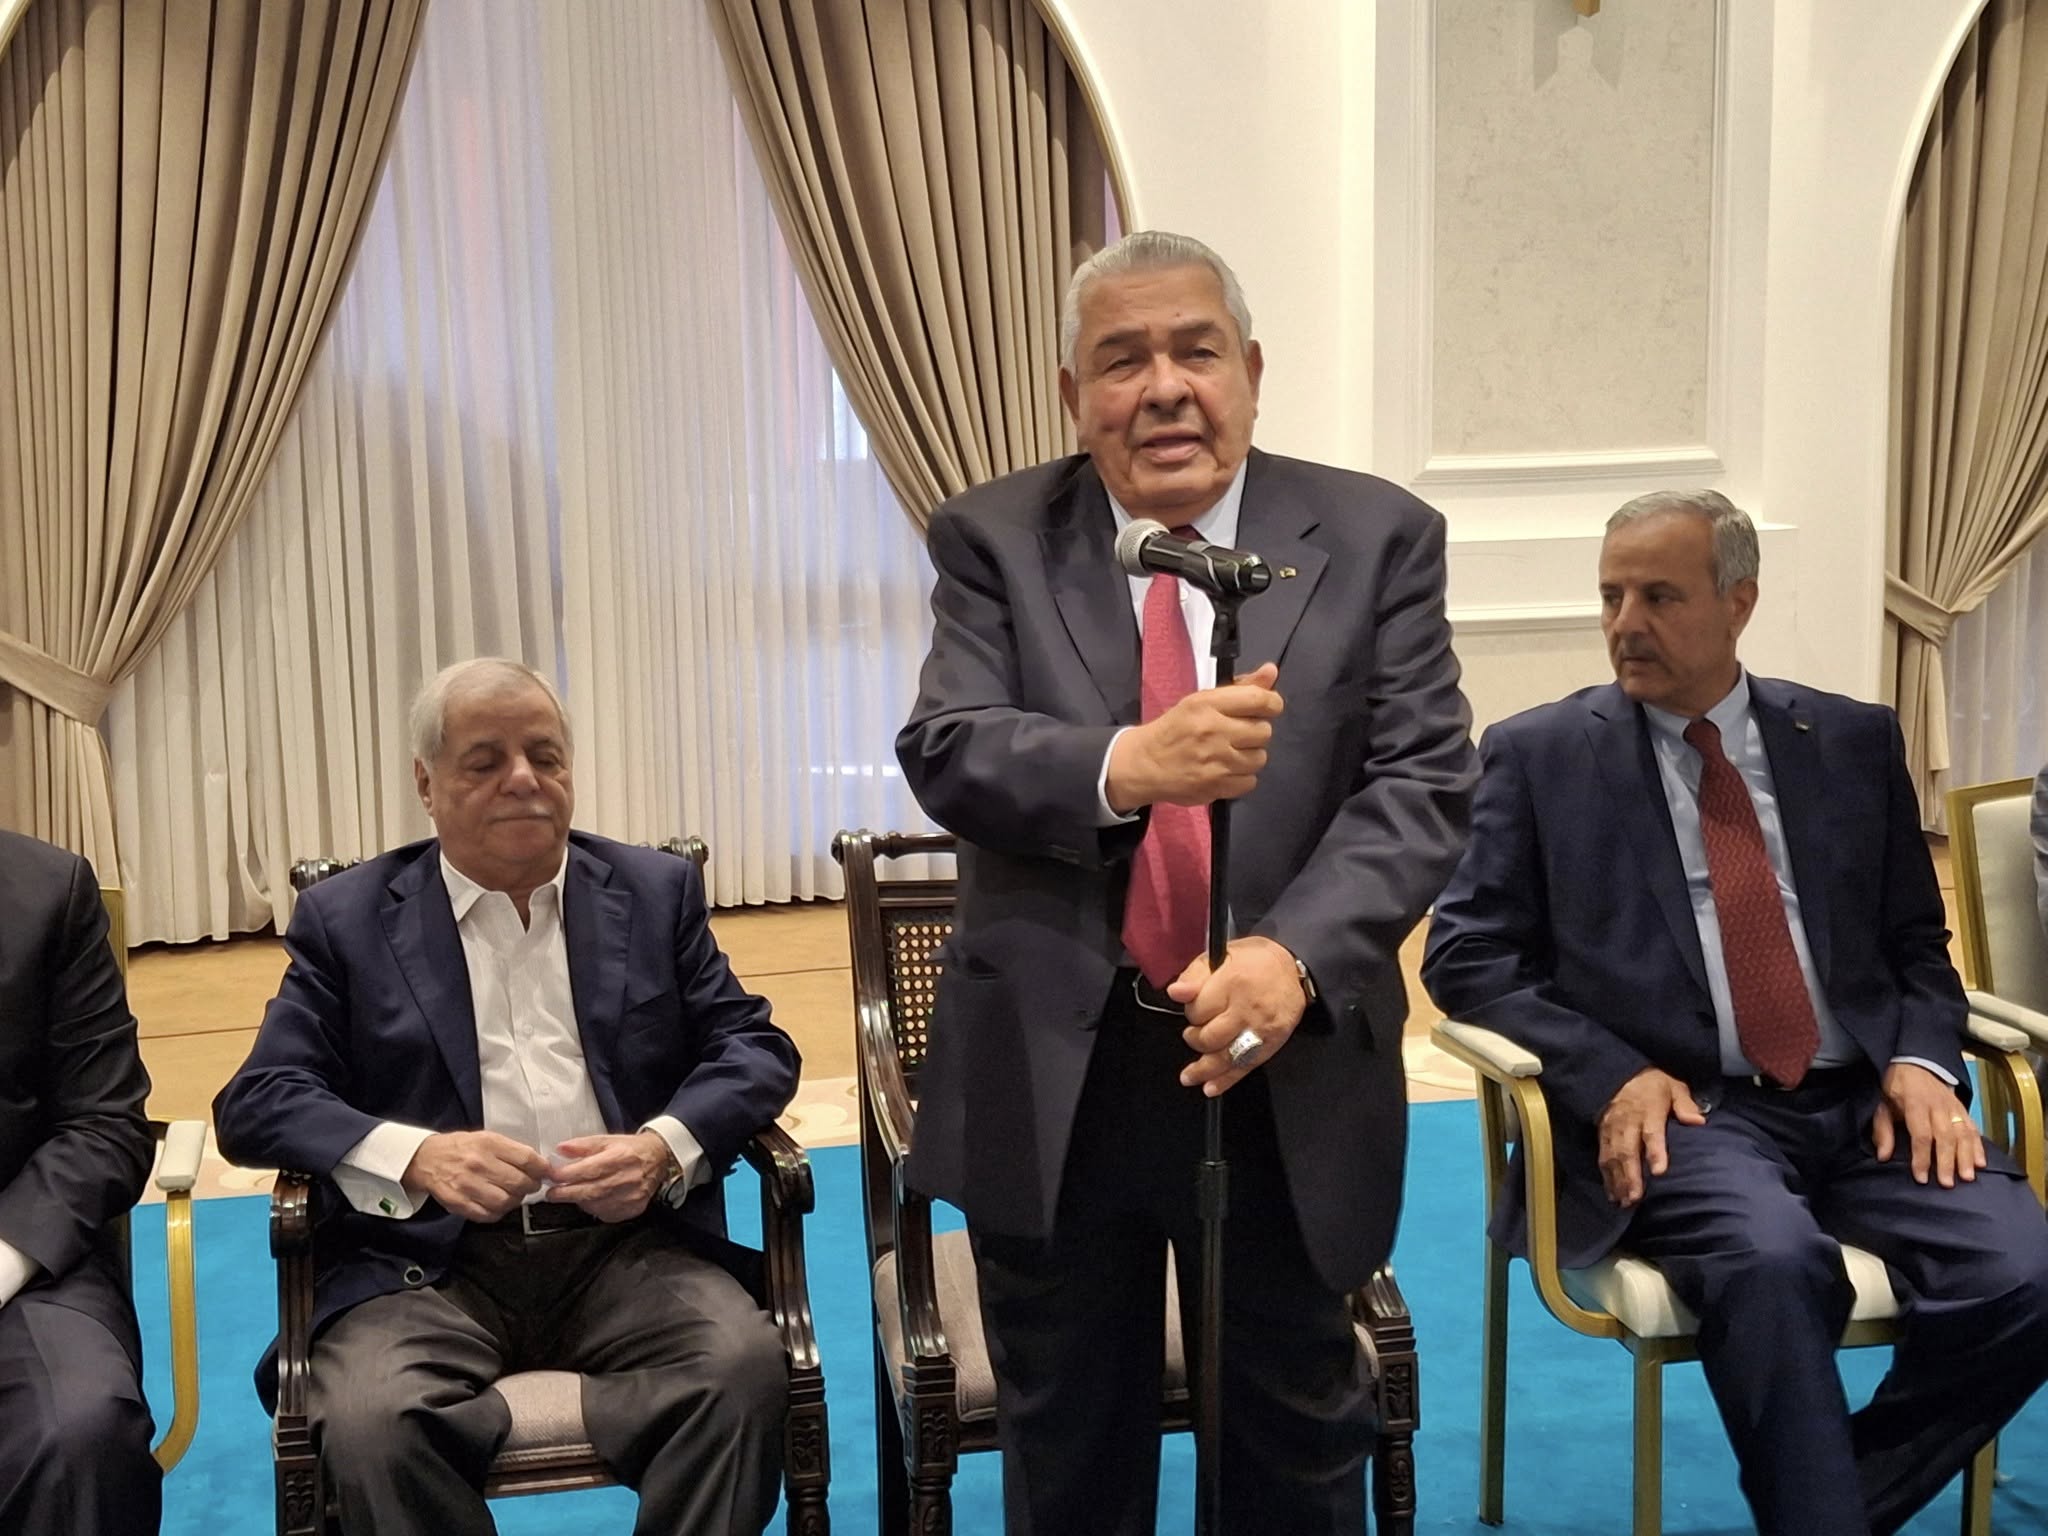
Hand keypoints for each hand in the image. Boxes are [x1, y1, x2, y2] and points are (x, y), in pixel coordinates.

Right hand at [401, 1130, 550, 1221]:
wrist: (426, 1159)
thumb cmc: (460, 1148)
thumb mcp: (487, 1138)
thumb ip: (511, 1150)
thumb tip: (538, 1164)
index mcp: (488, 1144)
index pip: (527, 1159)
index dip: (542, 1169)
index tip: (546, 1172)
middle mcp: (478, 1164)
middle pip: (519, 1182)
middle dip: (531, 1186)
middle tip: (530, 1185)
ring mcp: (467, 1185)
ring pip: (505, 1202)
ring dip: (514, 1201)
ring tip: (512, 1195)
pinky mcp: (458, 1203)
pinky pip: (488, 1215)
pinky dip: (497, 1212)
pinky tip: (497, 1204)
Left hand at [544, 1131, 672, 1222]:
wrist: (659, 1159)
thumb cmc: (631, 1149)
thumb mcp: (607, 1139)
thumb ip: (583, 1145)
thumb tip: (560, 1149)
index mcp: (620, 1157)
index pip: (590, 1169)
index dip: (568, 1175)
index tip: (552, 1177)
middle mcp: (628, 1177)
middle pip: (591, 1190)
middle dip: (567, 1193)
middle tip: (552, 1194)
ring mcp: (632, 1195)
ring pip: (598, 1204)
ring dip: (580, 1201)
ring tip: (570, 1195)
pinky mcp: (634, 1208)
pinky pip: (608, 1213)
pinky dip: (594, 1208)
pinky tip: (590, 1200)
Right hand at [1106, 662, 1283, 811]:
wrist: (1145, 764)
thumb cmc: (1175, 728)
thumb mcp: (1201, 701)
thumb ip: (1240, 687)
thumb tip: (1271, 671)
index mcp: (1207, 704)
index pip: (1259, 699)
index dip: (1272, 703)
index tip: (1268, 708)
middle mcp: (1213, 731)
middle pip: (1264, 731)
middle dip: (1255, 732)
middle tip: (1239, 734)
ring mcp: (1215, 761)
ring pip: (1260, 758)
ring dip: (1250, 755)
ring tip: (1231, 753)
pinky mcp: (1216, 786)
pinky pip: (1250, 781)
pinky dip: (1242, 777)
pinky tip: (1226, 770)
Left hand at [1172, 935, 1307, 1095]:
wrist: (1293, 969)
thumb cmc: (1254, 961)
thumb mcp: (1221, 955)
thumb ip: (1195, 975)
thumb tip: (1175, 993)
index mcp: (1232, 982)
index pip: (1197, 1010)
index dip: (1190, 1012)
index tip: (1194, 1006)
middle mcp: (1247, 1009)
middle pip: (1210, 1037)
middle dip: (1195, 1038)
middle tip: (1194, 1032)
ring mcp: (1260, 1030)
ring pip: (1226, 1057)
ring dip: (1204, 1070)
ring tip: (1188, 1076)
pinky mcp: (1271, 1044)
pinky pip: (1246, 1066)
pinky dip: (1226, 1080)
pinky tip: (1210, 1088)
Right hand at [1597, 1069, 1705, 1207]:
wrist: (1620, 1075)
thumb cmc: (1653, 1086)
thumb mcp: (1673, 1087)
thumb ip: (1685, 1104)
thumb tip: (1698, 1121)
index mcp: (1648, 1111)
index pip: (1652, 1133)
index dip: (1655, 1152)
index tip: (1659, 1171)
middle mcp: (1628, 1123)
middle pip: (1627, 1151)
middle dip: (1630, 1176)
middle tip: (1635, 1198)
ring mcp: (1613, 1131)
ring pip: (1613, 1158)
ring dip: (1617, 1181)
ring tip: (1624, 1202)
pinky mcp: (1603, 1136)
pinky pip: (1603, 1158)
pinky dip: (1607, 1178)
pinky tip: (1613, 1195)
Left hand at [1872, 1063, 1985, 1186]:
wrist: (1916, 1063)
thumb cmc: (1897, 1088)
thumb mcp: (1882, 1104)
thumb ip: (1883, 1130)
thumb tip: (1883, 1156)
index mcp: (1915, 1104)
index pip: (1921, 1134)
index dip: (1922, 1157)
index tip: (1921, 1177)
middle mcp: (1938, 1106)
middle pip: (1945, 1137)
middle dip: (1947, 1161)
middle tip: (1948, 1183)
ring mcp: (1953, 1107)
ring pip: (1963, 1134)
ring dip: (1967, 1157)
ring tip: (1967, 1177)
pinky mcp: (1963, 1109)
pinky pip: (1974, 1129)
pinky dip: (1979, 1146)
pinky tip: (1981, 1163)